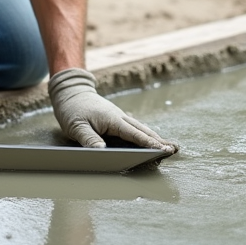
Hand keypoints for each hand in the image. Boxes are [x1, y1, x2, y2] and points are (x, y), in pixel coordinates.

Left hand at [48, 68, 176, 152]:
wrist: (71, 91)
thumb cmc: (72, 110)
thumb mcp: (76, 126)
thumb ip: (89, 140)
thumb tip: (102, 152)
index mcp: (113, 120)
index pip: (135, 134)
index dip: (150, 143)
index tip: (163, 149)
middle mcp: (120, 118)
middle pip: (143, 131)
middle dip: (159, 140)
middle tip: (174, 149)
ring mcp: (118, 117)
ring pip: (140, 129)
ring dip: (154, 137)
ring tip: (168, 146)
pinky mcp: (115, 119)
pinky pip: (133, 128)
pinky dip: (143, 134)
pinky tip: (148, 140)